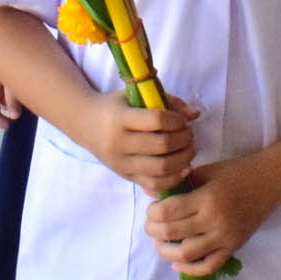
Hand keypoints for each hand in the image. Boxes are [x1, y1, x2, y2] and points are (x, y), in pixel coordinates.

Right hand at [75, 90, 199, 194]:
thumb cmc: (116, 106)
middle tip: (190, 135)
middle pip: (162, 146)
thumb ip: (168, 101)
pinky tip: (184, 167)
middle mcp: (119, 143)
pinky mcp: (126, 177)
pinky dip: (173, 179)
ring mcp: (121, 164)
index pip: (157, 120)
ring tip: (190, 150)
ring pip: (160, 169)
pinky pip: (154, 184)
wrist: (86, 124)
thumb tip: (195, 115)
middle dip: (184, 140)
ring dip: (183, 160)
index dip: (177, 120)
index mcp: (120, 118)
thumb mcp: (137, 95)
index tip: (182, 120)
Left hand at [145, 152, 280, 278]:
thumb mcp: (207, 171)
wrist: (270, 180)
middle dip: (154, 230)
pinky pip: (208, 266)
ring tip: (160, 243)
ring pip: (187, 254)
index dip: (153, 213)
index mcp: (207, 197)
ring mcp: (224, 237)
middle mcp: (214, 220)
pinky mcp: (233, 247)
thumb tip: (151, 193)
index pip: (169, 211)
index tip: (151, 209)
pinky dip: (190, 269)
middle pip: (173, 232)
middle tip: (150, 225)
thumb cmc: (237, 170)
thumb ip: (180, 182)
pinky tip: (177, 263)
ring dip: (166, 251)